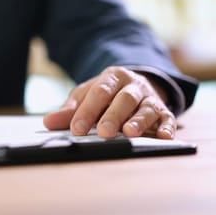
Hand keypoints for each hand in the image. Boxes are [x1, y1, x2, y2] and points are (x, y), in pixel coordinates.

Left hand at [43, 66, 175, 138]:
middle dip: (113, 115)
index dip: (87, 111)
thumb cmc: (106, 94)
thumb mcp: (85, 96)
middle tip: (103, 132)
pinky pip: (168, 118)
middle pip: (124, 99)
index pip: (99, 93)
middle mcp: (133, 86)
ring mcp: (150, 98)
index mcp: (112, 78)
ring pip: (146, 108)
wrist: (135, 84)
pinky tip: (164, 137)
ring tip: (129, 134)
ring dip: (139, 121)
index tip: (76, 129)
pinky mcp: (163, 111)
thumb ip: (69, 110)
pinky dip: (167, 127)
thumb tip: (48, 122)